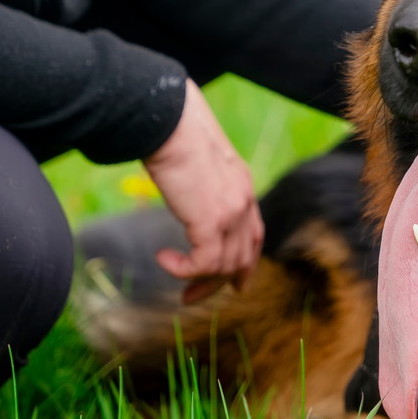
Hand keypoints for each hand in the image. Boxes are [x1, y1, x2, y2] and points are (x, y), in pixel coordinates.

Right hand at [143, 80, 263, 302]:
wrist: (171, 123)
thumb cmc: (175, 133)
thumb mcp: (198, 162)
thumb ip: (201, 182)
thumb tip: (185, 190)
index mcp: (243, 185)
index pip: (254, 235)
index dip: (245, 263)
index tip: (233, 283)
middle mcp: (244, 200)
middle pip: (242, 256)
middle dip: (219, 282)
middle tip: (192, 296)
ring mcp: (232, 212)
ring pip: (224, 265)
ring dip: (197, 279)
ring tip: (173, 275)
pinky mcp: (212, 220)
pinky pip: (204, 263)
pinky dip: (183, 269)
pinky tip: (163, 259)